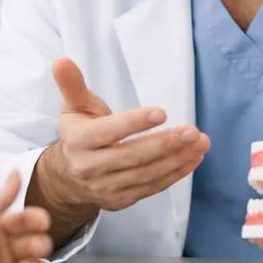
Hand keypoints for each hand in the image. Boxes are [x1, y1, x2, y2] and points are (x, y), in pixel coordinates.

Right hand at [38, 58, 209, 212]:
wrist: (68, 177)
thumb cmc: (79, 133)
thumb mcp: (74, 106)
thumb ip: (72, 85)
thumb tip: (62, 61)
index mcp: (78, 140)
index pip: (109, 132)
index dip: (135, 123)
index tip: (161, 113)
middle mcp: (90, 167)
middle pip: (133, 156)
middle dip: (165, 144)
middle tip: (193, 131)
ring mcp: (106, 187)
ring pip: (147, 174)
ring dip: (177, 159)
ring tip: (200, 142)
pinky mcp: (121, 200)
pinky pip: (152, 187)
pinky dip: (176, 174)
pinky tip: (193, 158)